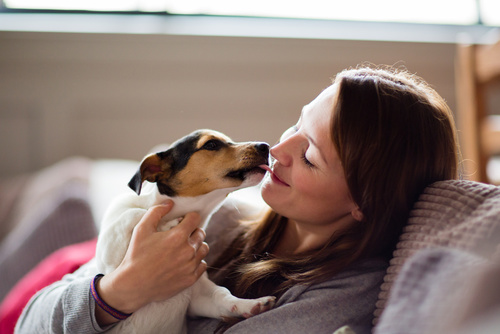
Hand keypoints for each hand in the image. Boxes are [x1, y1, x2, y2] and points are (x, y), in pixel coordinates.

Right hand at [95, 202, 208, 324]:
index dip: (189, 217)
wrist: (133, 285)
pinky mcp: (191, 279)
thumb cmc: (136, 255)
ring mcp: (191, 265)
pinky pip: (203, 265)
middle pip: (201, 233)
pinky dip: (196, 262)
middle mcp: (188, 250)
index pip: (195, 218)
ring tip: (184, 248)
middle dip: (193, 231)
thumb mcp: (142, 229)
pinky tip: (185, 262)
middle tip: (181, 235)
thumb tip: (170, 202)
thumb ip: (156, 212)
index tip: (182, 221)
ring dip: (196, 246)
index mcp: (178, 236)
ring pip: (204, 248)